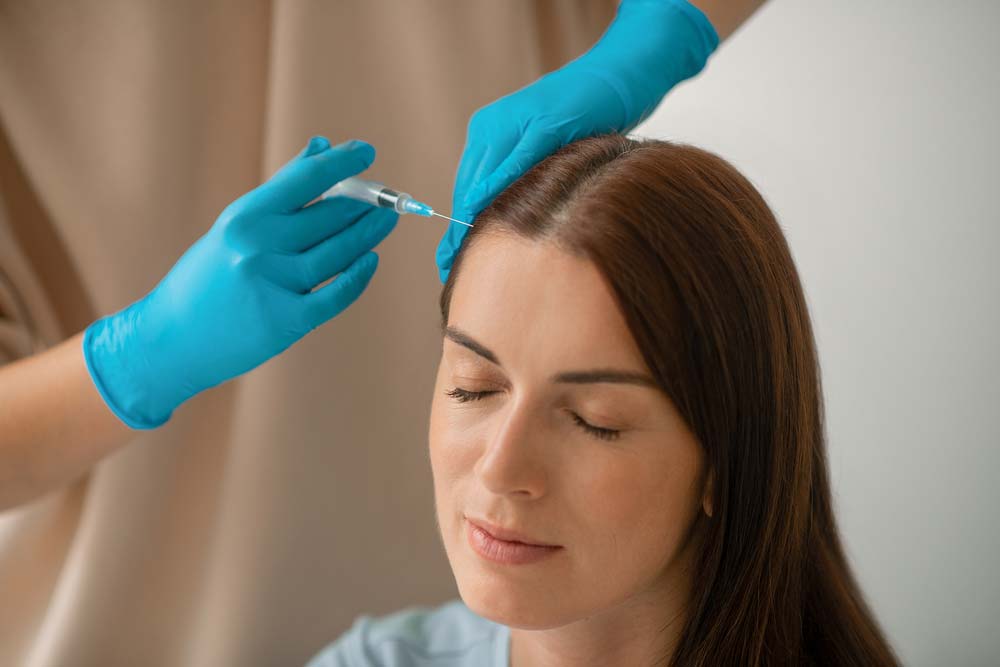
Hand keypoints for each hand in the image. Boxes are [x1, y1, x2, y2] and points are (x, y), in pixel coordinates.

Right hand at [83, 136, 397, 428]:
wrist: (171, 340)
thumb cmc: (206, 278)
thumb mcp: (233, 227)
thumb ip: (281, 190)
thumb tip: (321, 147)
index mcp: (244, 217)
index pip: (304, 179)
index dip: (342, 162)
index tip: (366, 151)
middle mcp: (258, 247)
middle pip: (329, 216)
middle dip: (364, 201)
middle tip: (386, 195)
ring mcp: (273, 284)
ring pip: (338, 253)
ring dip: (369, 233)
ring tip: (387, 219)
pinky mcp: (286, 321)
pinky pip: (336, 295)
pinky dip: (358, 277)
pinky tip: (372, 260)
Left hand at [435, 0, 718, 282]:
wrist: (622, 74)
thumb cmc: (589, 117)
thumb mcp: (546, 153)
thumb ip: (522, 179)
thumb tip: (503, 226)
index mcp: (490, 132)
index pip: (467, 189)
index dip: (456, 228)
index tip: (447, 262)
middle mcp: (492, 126)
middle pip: (467, 189)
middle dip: (457, 232)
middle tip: (448, 270)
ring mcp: (514, 122)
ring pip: (482, 180)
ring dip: (471, 221)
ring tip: (463, 259)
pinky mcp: (543, 122)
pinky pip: (514, 164)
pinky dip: (499, 192)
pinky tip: (488, 219)